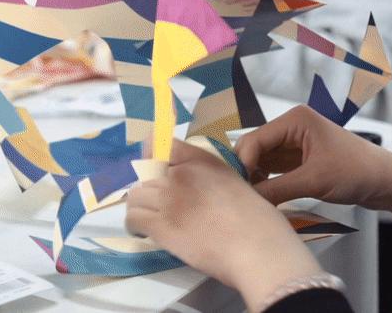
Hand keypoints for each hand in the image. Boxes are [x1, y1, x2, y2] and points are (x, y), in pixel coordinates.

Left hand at [126, 139, 323, 309]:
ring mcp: (167, 199)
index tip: (153, 165)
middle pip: (146, 174)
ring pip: (135, 196)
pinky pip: (134, 219)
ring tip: (150, 218)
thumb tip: (200, 191)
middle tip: (160, 203)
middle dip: (150, 188)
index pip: (161, 145)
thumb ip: (211, 180)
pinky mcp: (160, 226)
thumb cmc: (258, 220)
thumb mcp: (235, 183)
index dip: (151, 154)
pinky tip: (143, 231)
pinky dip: (135, 224)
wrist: (256, 247)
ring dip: (141, 206)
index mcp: (202, 161)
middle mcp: (180, 174)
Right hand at [235, 105, 389, 207]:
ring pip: (262, 160)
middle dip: (246, 170)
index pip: (255, 139)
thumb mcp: (314, 181)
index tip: (236, 188)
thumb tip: (247, 200)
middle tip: (238, 196)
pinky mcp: (299, 160)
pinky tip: (261, 197)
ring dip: (255, 177)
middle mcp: (292, 127)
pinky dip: (266, 182)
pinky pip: (273, 169)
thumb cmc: (357, 172)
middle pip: (255, 148)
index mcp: (295, 119)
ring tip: (248, 199)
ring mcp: (295, 143)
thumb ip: (277, 189)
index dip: (242, 163)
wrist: (386, 182)